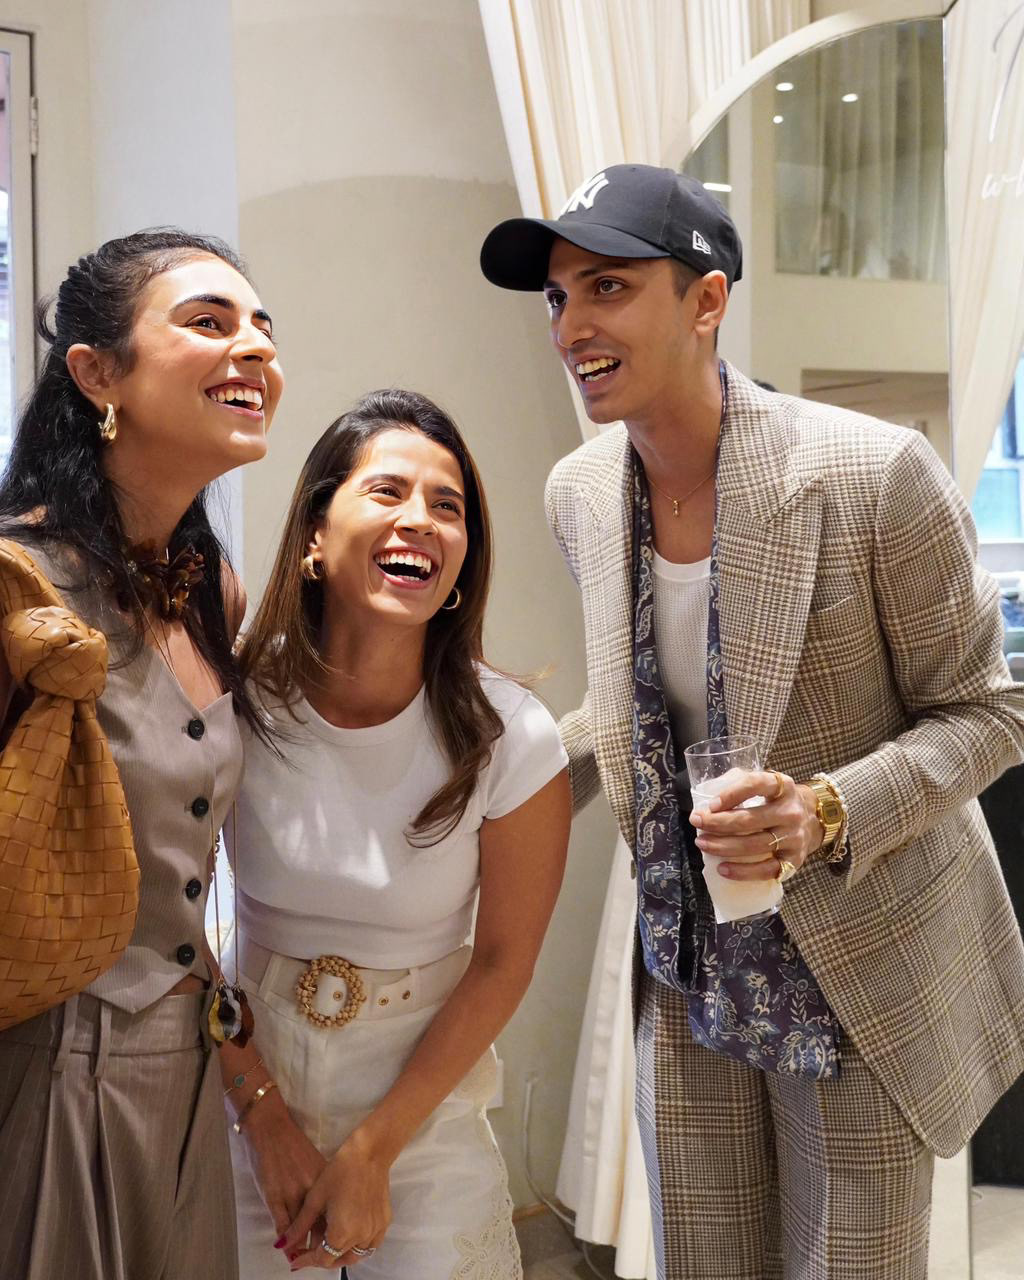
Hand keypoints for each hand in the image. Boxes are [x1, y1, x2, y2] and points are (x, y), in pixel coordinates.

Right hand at [239, 1092, 327, 1246]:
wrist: (271, 1128)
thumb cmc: (293, 1145)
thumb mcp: (314, 1164)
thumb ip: (322, 1186)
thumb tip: (329, 1209)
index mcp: (325, 1179)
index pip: (335, 1210)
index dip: (337, 1230)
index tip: (337, 1244)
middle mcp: (313, 1188)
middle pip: (322, 1223)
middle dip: (322, 1244)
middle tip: (321, 1258)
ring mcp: (293, 1193)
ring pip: (302, 1229)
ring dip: (302, 1247)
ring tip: (302, 1260)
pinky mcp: (275, 1196)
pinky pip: (283, 1225)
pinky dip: (286, 1240)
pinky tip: (286, 1249)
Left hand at [279, 1134, 391, 1269]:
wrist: (370, 1153)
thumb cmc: (340, 1171)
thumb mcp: (315, 1199)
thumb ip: (299, 1227)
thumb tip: (283, 1245)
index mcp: (341, 1233)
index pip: (321, 1259)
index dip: (306, 1261)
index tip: (296, 1259)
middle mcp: (361, 1237)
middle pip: (339, 1260)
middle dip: (322, 1259)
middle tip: (309, 1252)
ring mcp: (376, 1230)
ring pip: (356, 1255)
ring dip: (341, 1255)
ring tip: (327, 1244)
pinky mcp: (385, 1221)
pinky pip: (371, 1244)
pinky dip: (358, 1246)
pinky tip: (349, 1235)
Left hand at [689, 770, 822, 880]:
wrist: (813, 819)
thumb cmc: (777, 801)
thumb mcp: (767, 784)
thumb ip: (741, 783)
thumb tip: (706, 796)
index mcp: (782, 787)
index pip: (755, 785)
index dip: (730, 794)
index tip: (710, 804)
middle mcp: (790, 811)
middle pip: (749, 820)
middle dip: (717, 823)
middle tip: (696, 823)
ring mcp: (793, 837)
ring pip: (754, 845)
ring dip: (723, 847)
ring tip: (702, 843)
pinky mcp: (794, 860)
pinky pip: (766, 870)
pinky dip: (743, 872)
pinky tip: (723, 869)